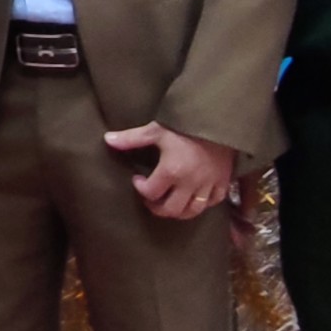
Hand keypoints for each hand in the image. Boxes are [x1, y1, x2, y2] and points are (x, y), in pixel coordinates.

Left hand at [106, 121, 236, 219]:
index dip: (140, 188)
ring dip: (178, 211)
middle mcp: (190, 183)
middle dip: (157, 207)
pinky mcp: (223, 183)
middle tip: (151, 197)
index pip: (151, 193)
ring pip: (192, 211)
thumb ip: (131, 138)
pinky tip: (193, 197)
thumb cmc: (185, 125)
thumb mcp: (156, 130)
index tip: (138, 180)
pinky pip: (212, 203)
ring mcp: (208, 185)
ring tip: (169, 201)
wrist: (218, 119)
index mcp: (172, 170)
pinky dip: (202, 204)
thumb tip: (107, 140)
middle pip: (171, 209)